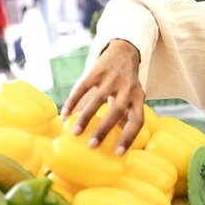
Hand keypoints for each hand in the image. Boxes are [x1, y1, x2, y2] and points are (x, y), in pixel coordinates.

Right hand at [62, 39, 144, 154]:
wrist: (124, 52)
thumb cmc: (127, 83)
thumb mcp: (134, 98)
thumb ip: (128, 116)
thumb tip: (120, 141)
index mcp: (138, 98)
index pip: (137, 121)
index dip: (129, 137)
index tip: (117, 153)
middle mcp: (127, 88)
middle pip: (117, 111)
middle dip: (104, 130)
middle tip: (91, 146)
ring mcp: (112, 79)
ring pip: (98, 100)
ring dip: (85, 118)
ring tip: (75, 132)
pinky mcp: (97, 71)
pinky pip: (83, 88)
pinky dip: (73, 101)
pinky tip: (65, 113)